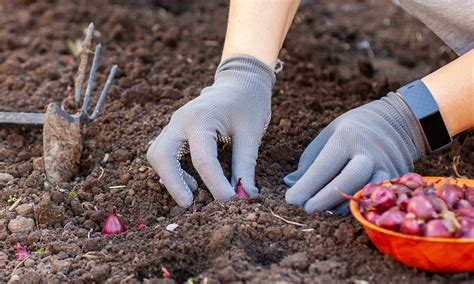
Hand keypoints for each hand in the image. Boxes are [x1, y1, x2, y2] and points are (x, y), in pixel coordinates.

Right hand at [147, 55, 274, 207]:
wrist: (240, 79)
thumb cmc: (249, 103)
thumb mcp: (251, 134)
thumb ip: (245, 166)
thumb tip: (244, 196)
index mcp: (201, 118)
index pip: (203, 160)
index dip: (216, 186)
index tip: (229, 203)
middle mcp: (180, 120)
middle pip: (161, 156)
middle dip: (173, 184)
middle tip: (190, 204)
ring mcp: (174, 123)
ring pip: (157, 154)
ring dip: (170, 177)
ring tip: (194, 192)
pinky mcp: (175, 129)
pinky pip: (163, 152)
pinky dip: (172, 170)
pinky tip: (193, 181)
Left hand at [284, 93, 425, 212]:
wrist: (399, 120)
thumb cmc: (354, 129)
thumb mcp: (329, 134)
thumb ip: (310, 160)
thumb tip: (290, 183)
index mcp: (347, 137)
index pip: (325, 166)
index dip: (306, 186)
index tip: (291, 199)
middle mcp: (369, 151)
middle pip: (348, 179)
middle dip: (325, 197)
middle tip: (307, 208)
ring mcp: (387, 165)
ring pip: (365, 191)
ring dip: (342, 204)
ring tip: (325, 209)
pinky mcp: (398, 178)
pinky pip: (377, 197)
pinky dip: (358, 204)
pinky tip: (343, 207)